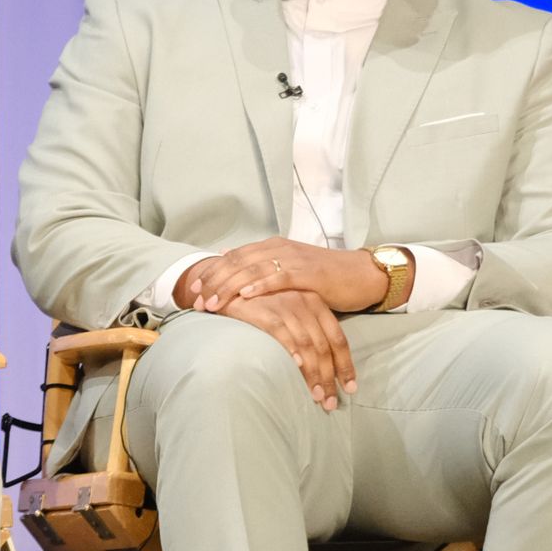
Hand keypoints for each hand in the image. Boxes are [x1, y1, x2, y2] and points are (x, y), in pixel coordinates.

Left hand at [179, 239, 388, 313]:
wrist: (360, 275)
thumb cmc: (322, 277)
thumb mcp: (287, 270)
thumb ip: (259, 267)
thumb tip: (227, 262)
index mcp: (271, 247)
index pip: (232, 258)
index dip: (210, 273)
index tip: (192, 290)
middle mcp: (278, 249)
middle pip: (236, 263)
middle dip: (213, 282)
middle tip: (195, 300)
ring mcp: (293, 259)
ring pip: (252, 270)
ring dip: (229, 287)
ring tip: (212, 303)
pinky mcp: (308, 273)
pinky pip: (280, 278)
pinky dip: (261, 285)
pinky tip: (245, 295)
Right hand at [215, 288, 356, 411]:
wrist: (230, 282)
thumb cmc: (261, 300)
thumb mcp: (290, 308)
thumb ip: (306, 327)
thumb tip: (321, 360)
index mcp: (316, 303)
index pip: (338, 338)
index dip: (346, 365)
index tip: (350, 387)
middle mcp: (305, 303)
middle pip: (325, 346)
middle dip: (331, 377)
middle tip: (331, 402)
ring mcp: (286, 306)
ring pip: (308, 345)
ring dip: (314, 374)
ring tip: (317, 396)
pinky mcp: (265, 311)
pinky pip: (283, 334)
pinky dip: (292, 351)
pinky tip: (297, 367)